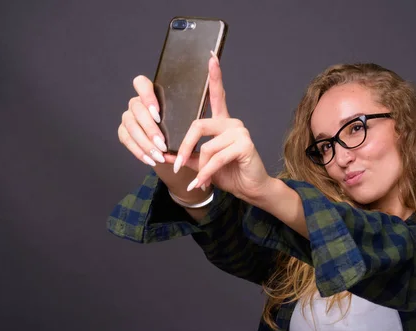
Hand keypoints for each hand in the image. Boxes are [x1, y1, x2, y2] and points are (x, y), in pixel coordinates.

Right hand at [117, 71, 202, 201]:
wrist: (186, 154)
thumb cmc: (197, 131)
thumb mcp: (209, 113)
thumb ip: (213, 91)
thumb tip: (214, 61)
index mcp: (154, 93)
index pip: (140, 83)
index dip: (146, 95)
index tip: (158, 113)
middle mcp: (139, 102)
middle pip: (135, 108)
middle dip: (149, 128)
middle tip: (163, 143)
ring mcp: (130, 117)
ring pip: (129, 126)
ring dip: (145, 143)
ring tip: (160, 155)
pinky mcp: (125, 133)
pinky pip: (126, 140)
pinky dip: (139, 151)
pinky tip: (151, 159)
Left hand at [172, 54, 271, 201]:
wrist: (250, 189)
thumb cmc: (229, 174)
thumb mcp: (203, 165)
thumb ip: (187, 156)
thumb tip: (164, 155)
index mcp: (222, 123)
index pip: (218, 95)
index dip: (215, 76)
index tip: (211, 57)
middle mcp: (232, 123)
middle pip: (198, 125)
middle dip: (184, 147)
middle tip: (177, 166)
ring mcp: (240, 132)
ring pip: (206, 147)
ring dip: (200, 168)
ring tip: (199, 182)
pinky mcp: (245, 144)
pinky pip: (216, 158)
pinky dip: (206, 173)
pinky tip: (203, 183)